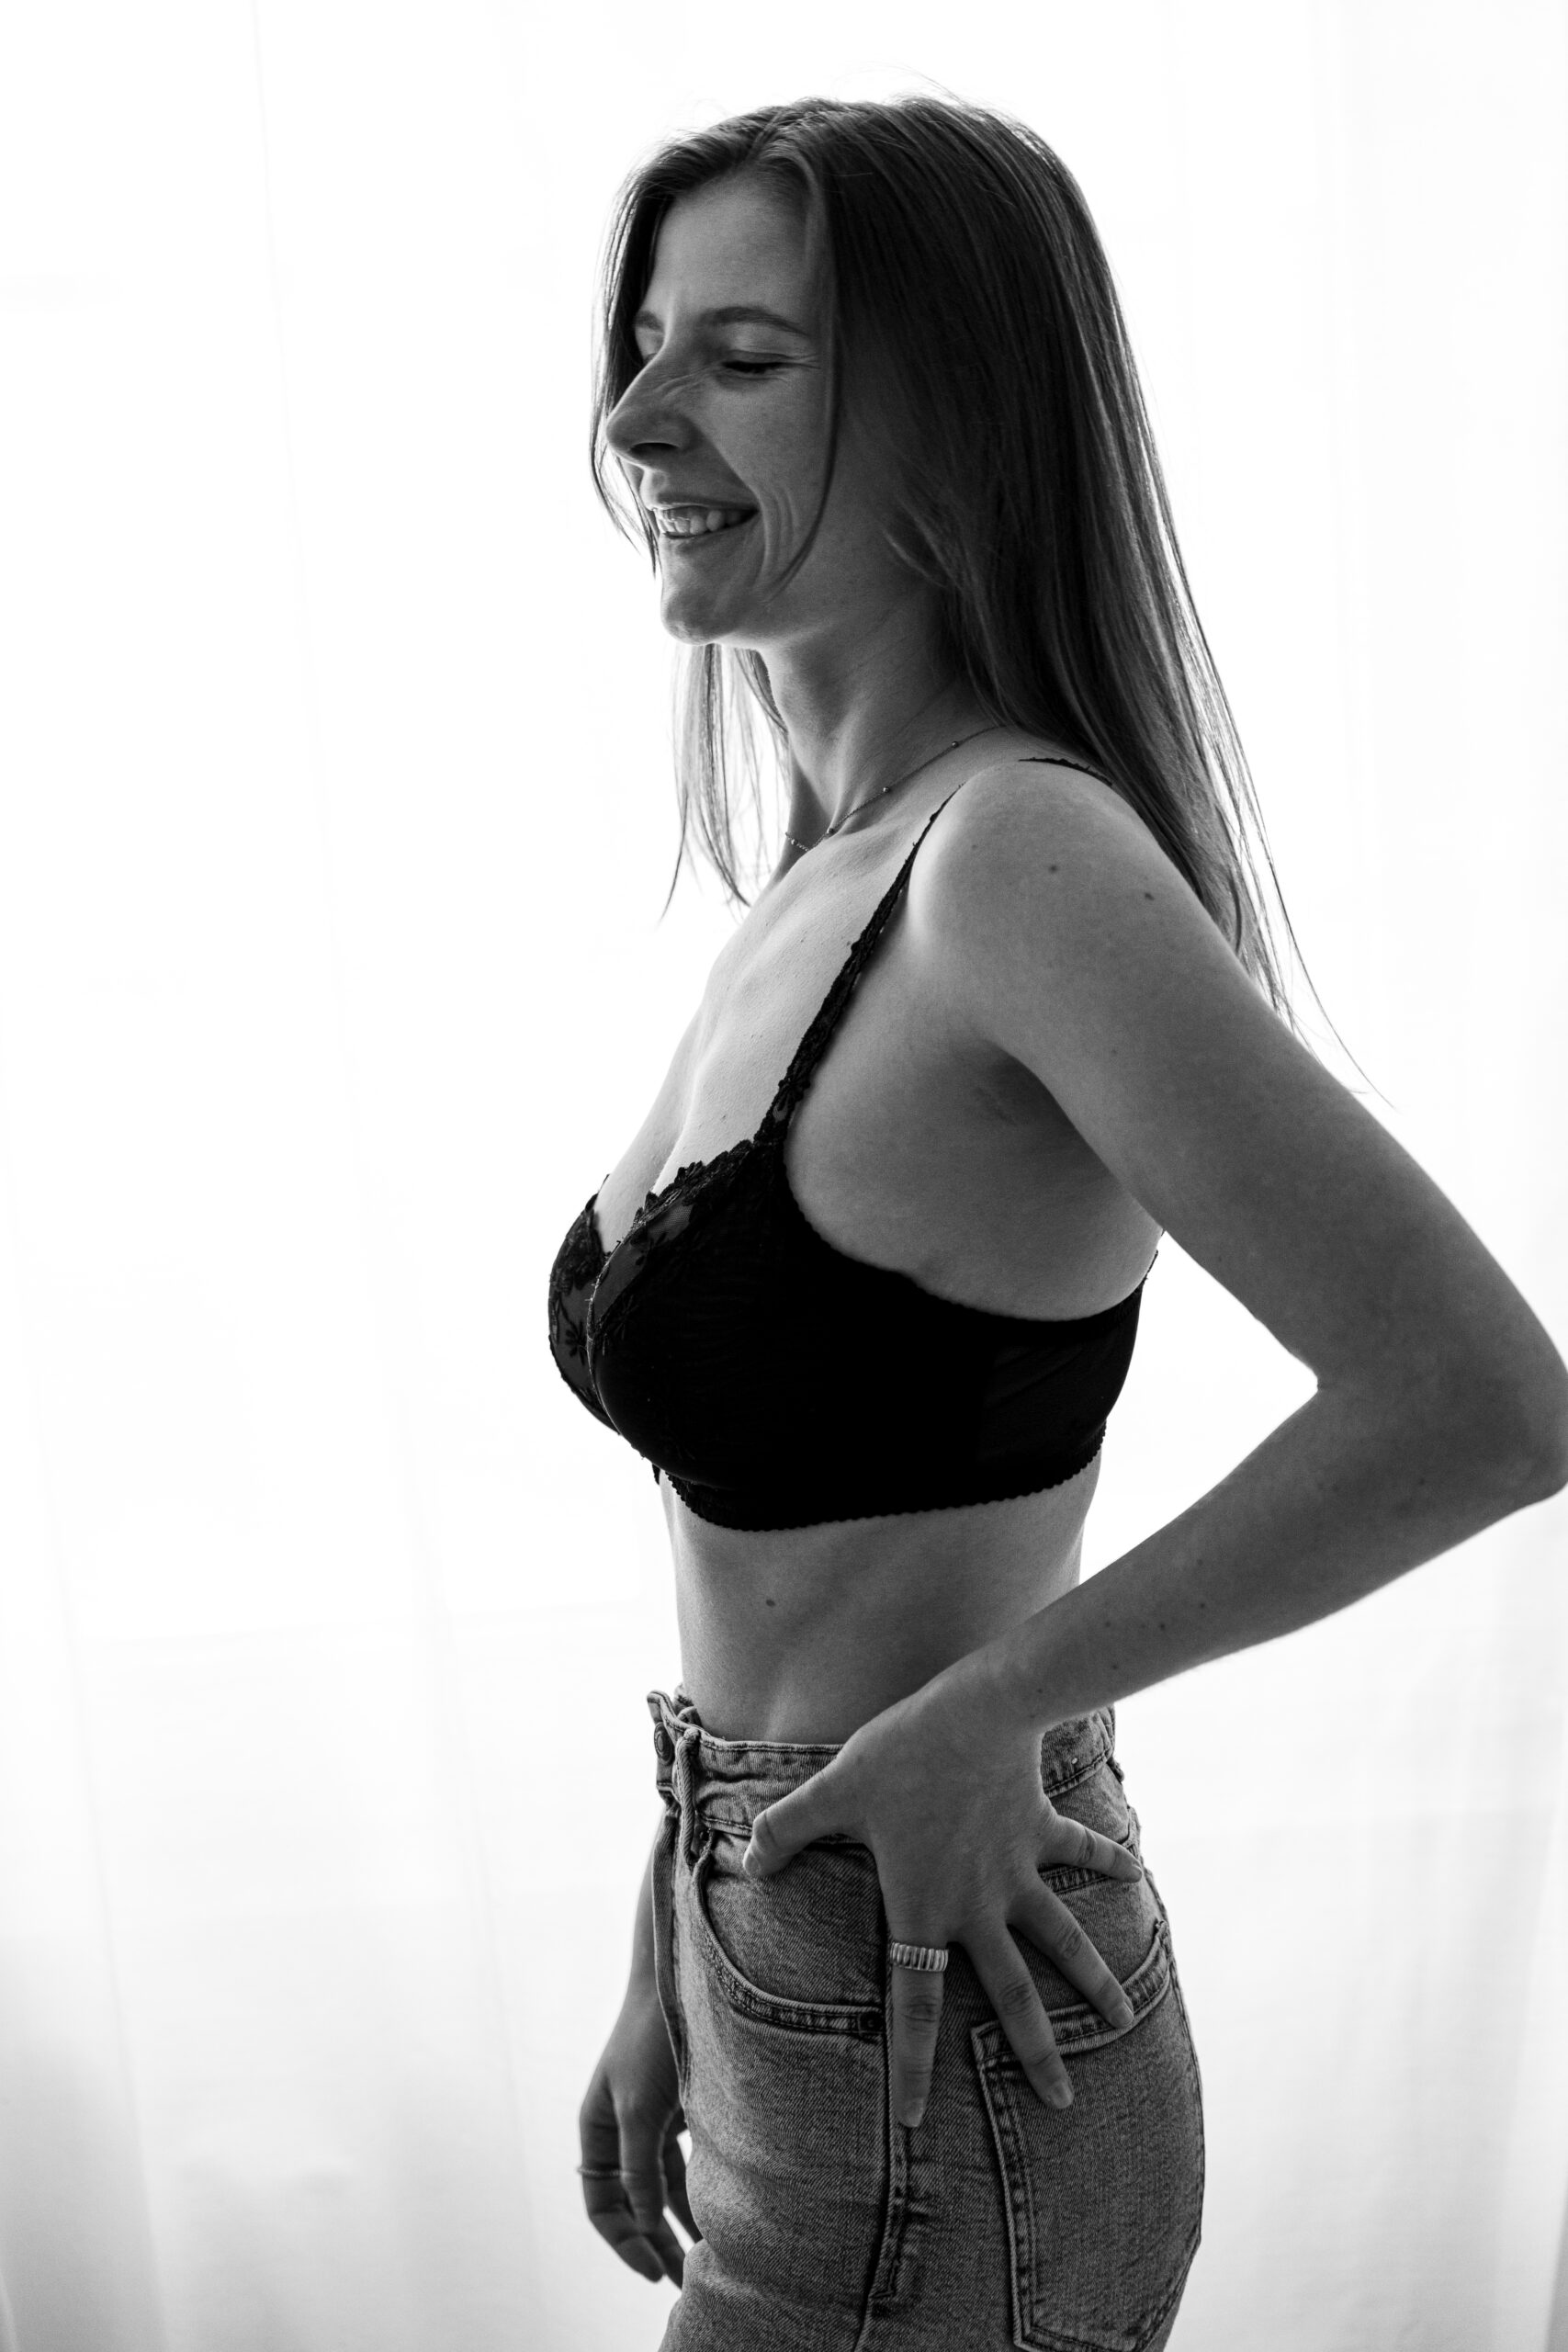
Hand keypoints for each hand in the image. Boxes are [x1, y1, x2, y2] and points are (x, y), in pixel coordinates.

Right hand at [579, 1983, 698, 2284]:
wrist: (681, 1979)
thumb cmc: (651, 2038)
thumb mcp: (640, 2108)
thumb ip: (638, 2167)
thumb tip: (645, 2221)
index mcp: (596, 2128)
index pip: (601, 2203)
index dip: (623, 2241)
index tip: (651, 2271)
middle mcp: (620, 2128)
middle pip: (633, 2201)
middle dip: (654, 2241)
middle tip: (680, 2283)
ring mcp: (651, 2120)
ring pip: (662, 2186)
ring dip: (680, 2220)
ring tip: (706, 2259)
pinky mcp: (681, 2108)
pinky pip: (687, 2163)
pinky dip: (699, 2190)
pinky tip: (719, 2216)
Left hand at [741, 1652, 1142, 2127]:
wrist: (977, 1710)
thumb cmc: (901, 1754)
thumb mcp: (833, 1791)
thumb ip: (788, 1829)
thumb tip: (750, 1859)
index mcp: (925, 1908)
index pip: (914, 2003)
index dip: (911, 2063)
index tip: (915, 2122)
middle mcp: (978, 1905)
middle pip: (1012, 1994)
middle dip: (1037, 2051)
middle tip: (1062, 2102)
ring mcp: (1017, 1870)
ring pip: (1061, 1939)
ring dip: (1094, 1978)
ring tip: (1124, 2016)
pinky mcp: (1040, 1830)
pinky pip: (1079, 1850)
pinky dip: (1107, 1860)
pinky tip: (1134, 1873)